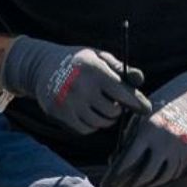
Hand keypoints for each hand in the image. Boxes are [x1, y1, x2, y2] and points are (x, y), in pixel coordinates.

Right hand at [2, 36, 149, 133]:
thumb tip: (140, 79)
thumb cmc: (77, 60)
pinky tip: (88, 113)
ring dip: (105, 118)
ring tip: (101, 108)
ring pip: (100, 122)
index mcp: (94, 70)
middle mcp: (81, 87)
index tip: (146, 109)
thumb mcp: (98, 56)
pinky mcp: (59, 113)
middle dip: (117, 109)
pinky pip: (85, 129)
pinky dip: (91, 125)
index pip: (124, 93)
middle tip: (114, 104)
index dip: (138, 103)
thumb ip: (120, 68)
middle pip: (113, 111)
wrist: (41, 65)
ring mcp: (69, 101)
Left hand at [104, 66, 186, 186]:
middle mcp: (164, 142)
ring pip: (163, 176)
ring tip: (139, 184)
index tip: (112, 181)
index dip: (120, 173)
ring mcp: (180, 149)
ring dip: (150, 183)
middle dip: (134, 183)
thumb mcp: (141, 118)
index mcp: (148, 131)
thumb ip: (130, 138)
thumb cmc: (159, 109)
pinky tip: (156, 178)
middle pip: (147, 172)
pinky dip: (165, 177)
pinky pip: (176, 171)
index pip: (131, 158)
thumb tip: (114, 160)